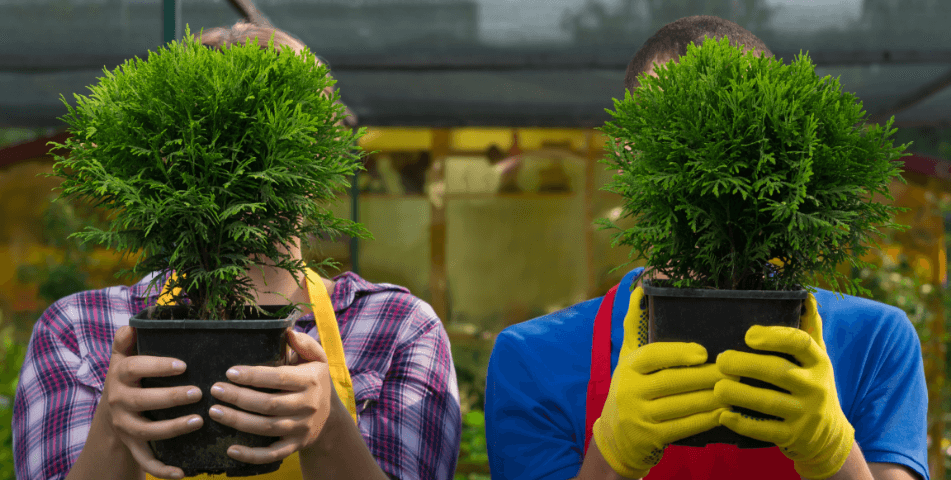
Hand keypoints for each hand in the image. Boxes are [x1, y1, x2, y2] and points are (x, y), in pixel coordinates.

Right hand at [102, 325, 203, 479]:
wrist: (110, 415)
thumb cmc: (129, 378)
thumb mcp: (123, 357)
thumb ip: (128, 339)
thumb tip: (135, 321)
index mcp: (120, 376)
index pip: (134, 367)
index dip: (157, 365)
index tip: (183, 365)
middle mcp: (120, 402)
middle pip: (143, 401)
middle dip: (171, 397)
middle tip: (198, 392)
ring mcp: (125, 426)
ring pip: (147, 431)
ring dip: (173, 428)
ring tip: (199, 420)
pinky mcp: (133, 446)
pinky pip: (146, 461)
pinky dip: (162, 470)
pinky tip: (183, 472)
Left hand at [208, 328, 333, 464]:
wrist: (332, 419)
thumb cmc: (316, 382)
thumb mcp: (318, 359)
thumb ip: (304, 344)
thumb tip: (288, 331)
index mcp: (310, 381)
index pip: (279, 378)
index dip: (253, 376)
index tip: (229, 372)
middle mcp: (307, 405)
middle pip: (269, 405)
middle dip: (239, 398)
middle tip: (215, 390)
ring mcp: (301, 428)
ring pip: (266, 428)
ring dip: (238, 421)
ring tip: (214, 411)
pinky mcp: (295, 445)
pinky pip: (272, 454)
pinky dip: (251, 455)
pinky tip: (230, 450)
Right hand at [593, 286, 728, 478]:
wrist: (616, 436)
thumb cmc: (630, 387)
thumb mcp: (627, 356)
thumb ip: (634, 323)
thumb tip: (639, 286)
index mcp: (627, 366)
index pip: (652, 356)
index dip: (678, 353)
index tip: (704, 352)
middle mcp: (629, 390)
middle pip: (673, 381)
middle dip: (707, 376)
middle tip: (736, 370)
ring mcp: (639, 416)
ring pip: (682, 405)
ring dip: (712, 398)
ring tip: (736, 389)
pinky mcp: (651, 438)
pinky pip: (683, 428)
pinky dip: (705, 420)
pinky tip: (724, 412)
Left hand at [714, 293, 854, 478]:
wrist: (829, 436)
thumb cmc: (813, 386)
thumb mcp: (818, 359)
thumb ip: (809, 329)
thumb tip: (807, 295)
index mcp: (819, 362)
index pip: (800, 342)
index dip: (774, 336)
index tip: (748, 334)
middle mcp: (815, 387)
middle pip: (778, 371)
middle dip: (745, 364)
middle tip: (720, 359)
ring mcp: (805, 414)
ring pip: (767, 402)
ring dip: (738, 393)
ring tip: (716, 386)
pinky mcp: (792, 436)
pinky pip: (763, 430)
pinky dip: (741, 423)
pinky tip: (722, 414)